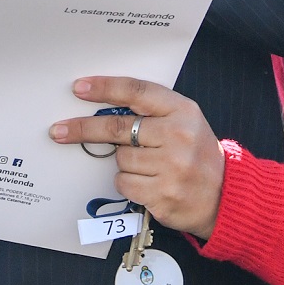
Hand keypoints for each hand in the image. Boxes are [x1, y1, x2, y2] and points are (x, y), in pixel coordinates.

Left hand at [50, 77, 226, 239]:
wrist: (225, 196)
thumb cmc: (197, 154)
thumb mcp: (186, 121)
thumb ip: (153, 112)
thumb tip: (103, 108)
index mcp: (183, 111)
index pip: (137, 92)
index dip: (106, 88)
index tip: (79, 88)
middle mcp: (178, 136)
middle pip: (117, 128)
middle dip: (83, 129)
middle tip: (58, 130)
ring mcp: (171, 167)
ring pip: (120, 159)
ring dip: (123, 163)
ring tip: (147, 167)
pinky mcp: (161, 194)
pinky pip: (124, 183)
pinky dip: (128, 183)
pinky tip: (148, 183)